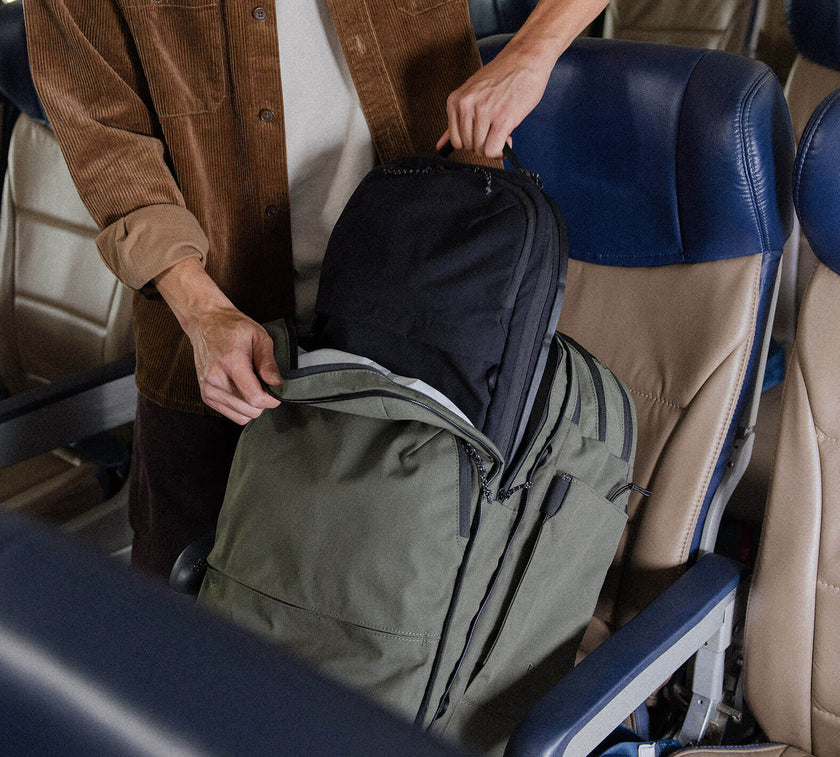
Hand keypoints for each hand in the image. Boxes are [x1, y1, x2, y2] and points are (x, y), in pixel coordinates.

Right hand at [154, 257, 281, 424]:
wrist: (206, 323)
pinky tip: (241, 390)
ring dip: (252, 405)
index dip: (272, 399)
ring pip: (242, 416)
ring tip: (250, 384)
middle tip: (262, 383)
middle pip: (250, 410)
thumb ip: (268, 363)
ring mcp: (208, 389)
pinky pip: (232, 415)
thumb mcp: (259, 337)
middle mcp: (215, 379)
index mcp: (231, 362)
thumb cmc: (233, 328)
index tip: (276, 391)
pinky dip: (241, 407)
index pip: (255, 398)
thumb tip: (277, 384)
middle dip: (263, 401)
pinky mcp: (205, 396)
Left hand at [436, 0, 608, 157]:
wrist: (526, 58)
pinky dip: (500, 152)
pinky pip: (493, 150)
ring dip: (494, 148)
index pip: (455, 140)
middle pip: (468, 147)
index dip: (471, 142)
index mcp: (456, 100)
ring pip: (481, 150)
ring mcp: (484, 112)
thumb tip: (440, 146)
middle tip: (495, 133)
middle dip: (483, 145)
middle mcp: (466, 105)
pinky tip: (508, 138)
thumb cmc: (502, 76)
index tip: (483, 134)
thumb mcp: (472, 93)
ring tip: (503, 133)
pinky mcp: (502, 119)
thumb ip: (456, 120)